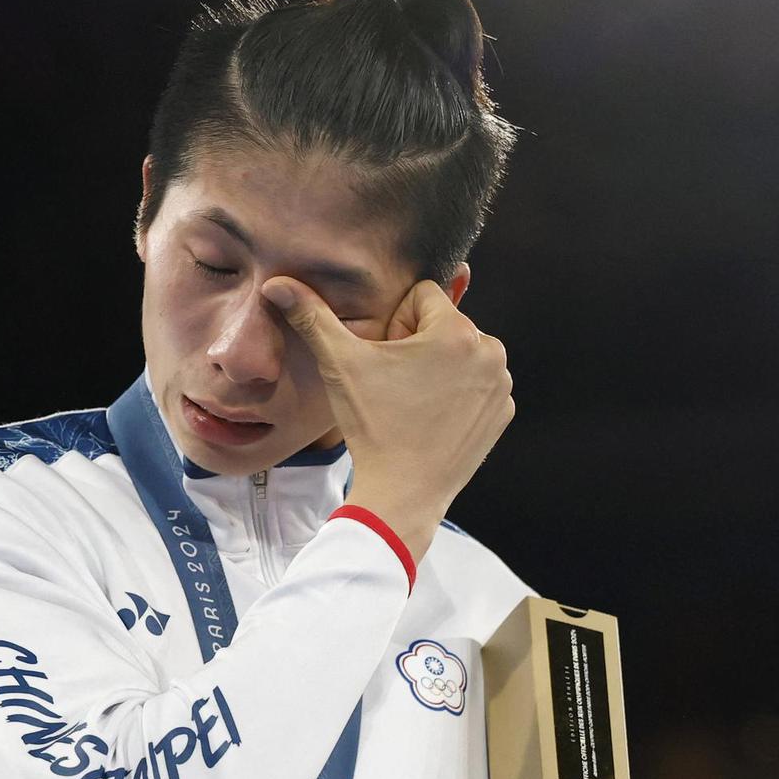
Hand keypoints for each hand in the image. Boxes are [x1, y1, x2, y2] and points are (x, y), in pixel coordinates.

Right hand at [261, 276, 514, 564]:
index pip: (421, 297)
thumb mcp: (340, 364)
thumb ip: (313, 317)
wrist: (402, 494)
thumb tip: (277, 284)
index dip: (394, 325)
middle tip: (394, 384)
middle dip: (417, 345)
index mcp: (457, 330)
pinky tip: (431, 417)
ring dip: (438, 368)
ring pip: (460, 354)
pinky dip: (456, 395)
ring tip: (411, 402)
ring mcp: (501, 386)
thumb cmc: (373, 426)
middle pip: (442, 325)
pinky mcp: (501, 413)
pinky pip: (476, 385)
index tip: (384, 360)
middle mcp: (490, 352)